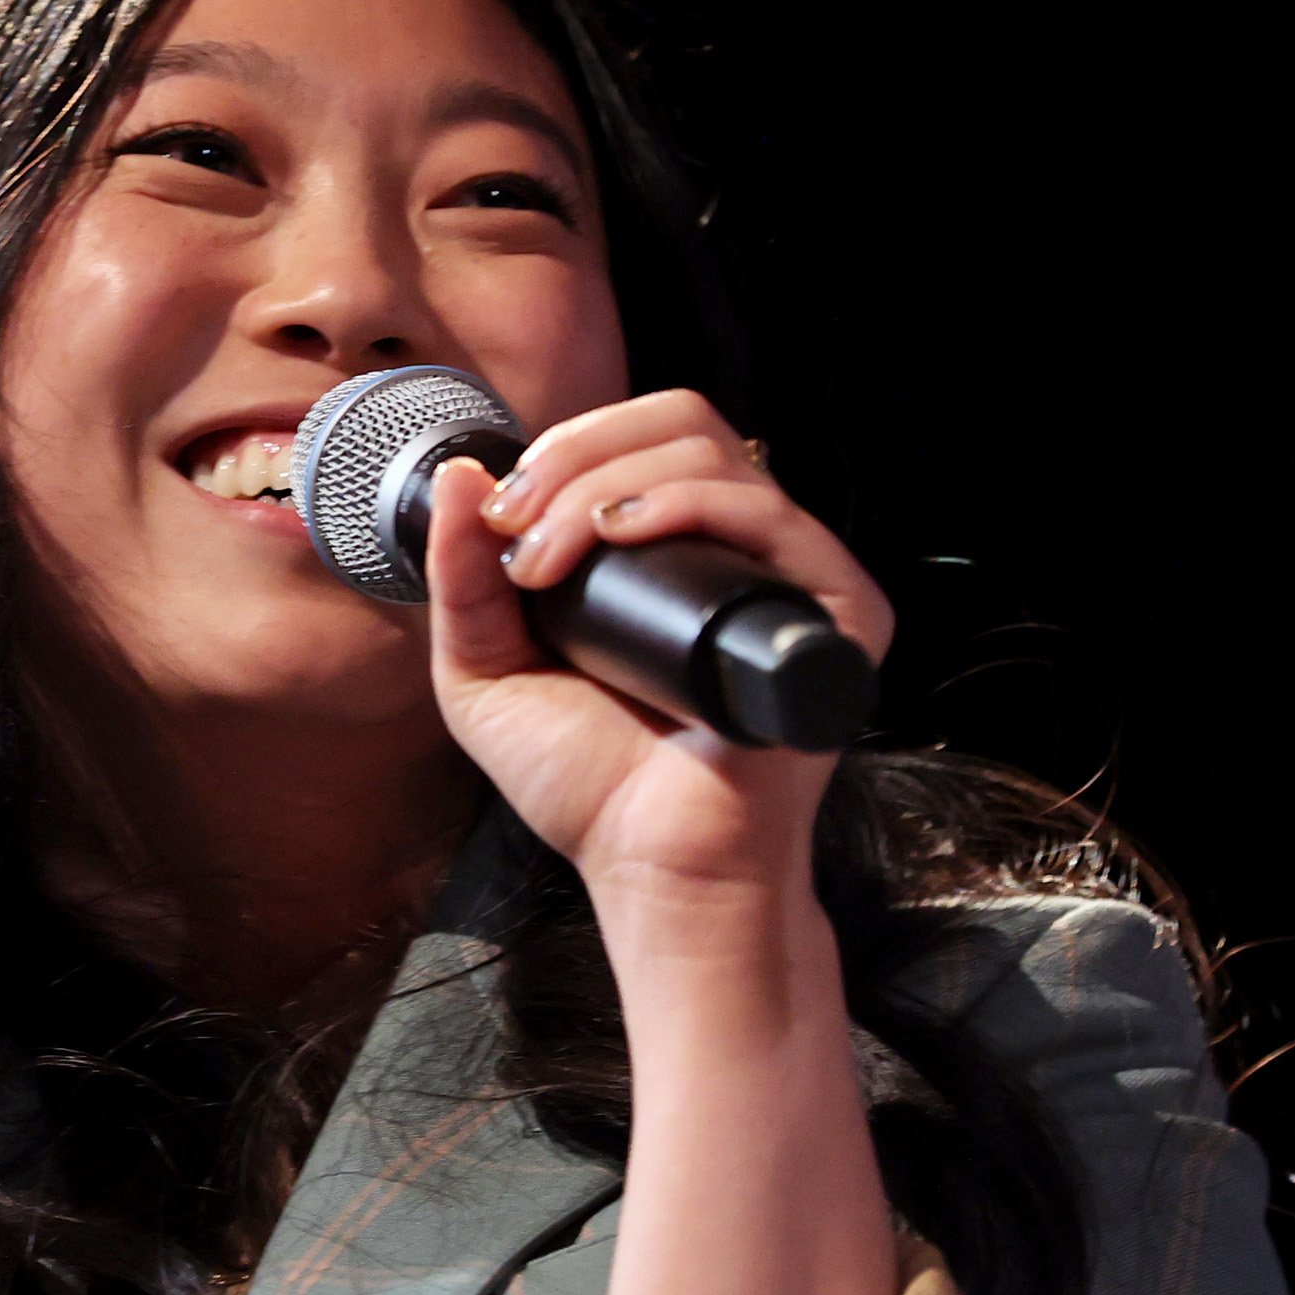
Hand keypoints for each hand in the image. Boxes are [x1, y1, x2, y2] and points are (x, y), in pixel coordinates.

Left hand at [423, 390, 894, 899]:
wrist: (653, 869)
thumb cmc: (590, 787)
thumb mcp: (488, 670)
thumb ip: (462, 578)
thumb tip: (458, 473)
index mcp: (678, 552)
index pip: (644, 440)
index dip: (568, 447)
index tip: (498, 513)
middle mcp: (742, 552)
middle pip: (681, 425)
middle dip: (581, 455)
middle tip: (518, 522)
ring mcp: (793, 578)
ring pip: (713, 457)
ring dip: (610, 483)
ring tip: (551, 555)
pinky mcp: (836, 614)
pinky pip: (771, 515)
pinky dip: (688, 504)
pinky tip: (623, 536)